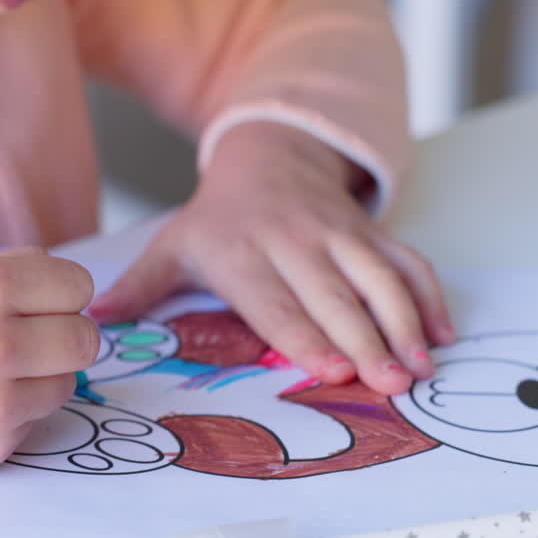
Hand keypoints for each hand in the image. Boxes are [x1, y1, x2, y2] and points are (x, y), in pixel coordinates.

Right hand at [0, 248, 97, 477]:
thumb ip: (13, 277)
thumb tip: (74, 290)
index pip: (77, 285)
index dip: (61, 292)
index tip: (42, 301)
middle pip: (85, 339)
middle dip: (62, 335)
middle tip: (29, 337)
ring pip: (66, 384)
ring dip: (41, 376)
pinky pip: (34, 422)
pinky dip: (13, 412)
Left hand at [89, 123, 452, 395]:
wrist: (269, 153)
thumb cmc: (220, 216)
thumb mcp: (174, 243)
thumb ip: (141, 285)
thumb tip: (94, 323)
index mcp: (242, 252)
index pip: (276, 302)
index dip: (306, 336)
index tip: (332, 370)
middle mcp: (295, 242)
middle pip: (335, 296)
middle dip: (367, 340)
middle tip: (392, 384)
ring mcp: (339, 234)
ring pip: (379, 277)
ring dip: (405, 322)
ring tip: (423, 367)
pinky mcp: (370, 230)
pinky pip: (407, 260)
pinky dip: (429, 295)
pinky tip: (444, 334)